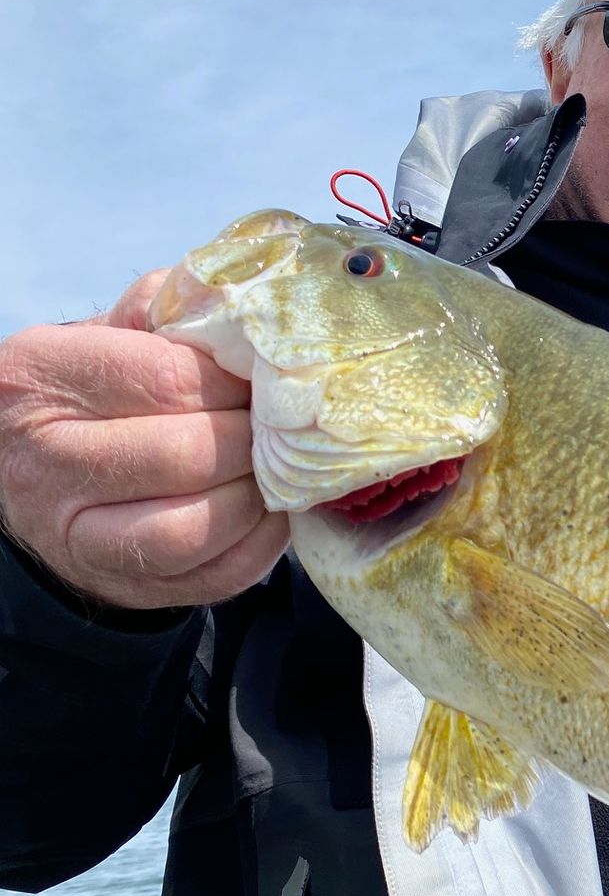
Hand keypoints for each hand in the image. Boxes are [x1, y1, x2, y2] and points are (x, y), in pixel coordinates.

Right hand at [0, 269, 286, 609]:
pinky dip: (261, 544)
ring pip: (198, 525)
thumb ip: (174, 310)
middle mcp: (48, 459)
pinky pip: (215, 574)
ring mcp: (79, 533)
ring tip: (274, 469)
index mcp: (44, 377)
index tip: (261, 379)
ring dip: (258, 495)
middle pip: (189, 454)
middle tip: (280, 427)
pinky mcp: (122, 585)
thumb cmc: (100, 391)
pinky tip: (270, 513)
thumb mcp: (115, 333)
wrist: (40, 472)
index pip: (169, 378)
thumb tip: (253, 310)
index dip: (235, 382)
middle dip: (252, 439)